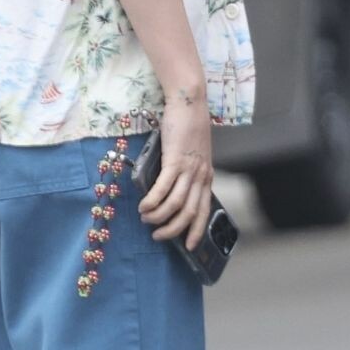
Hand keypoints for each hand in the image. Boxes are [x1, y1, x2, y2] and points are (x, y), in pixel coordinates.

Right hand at [138, 80, 213, 251]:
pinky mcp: (175, 161)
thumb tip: (171, 187)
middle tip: (157, 235)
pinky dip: (152, 201)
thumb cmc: (188, 125)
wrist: (189, 103)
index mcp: (206, 176)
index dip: (196, 230)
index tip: (189, 246)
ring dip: (159, 217)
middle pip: (189, 213)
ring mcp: (189, 169)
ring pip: (176, 205)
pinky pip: (163, 189)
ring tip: (146, 218)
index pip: (204, 211)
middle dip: (173, 229)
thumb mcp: (193, 153)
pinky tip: (143, 206)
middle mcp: (200, 176)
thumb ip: (187, 170)